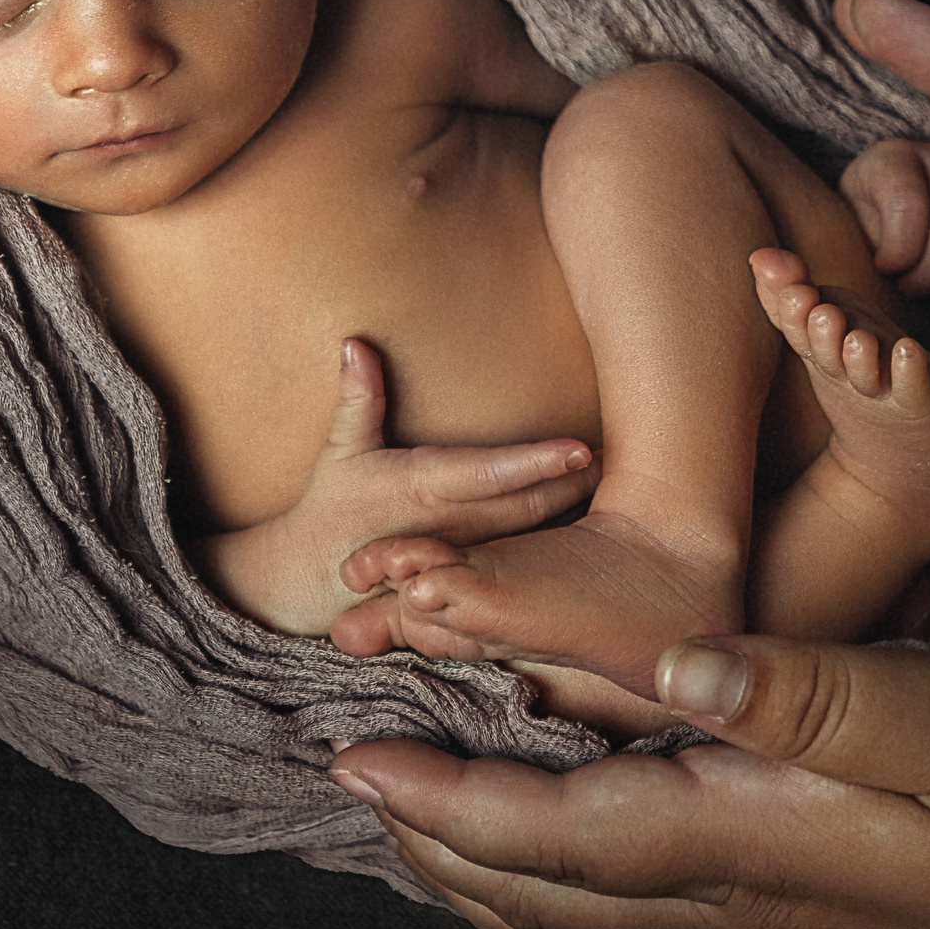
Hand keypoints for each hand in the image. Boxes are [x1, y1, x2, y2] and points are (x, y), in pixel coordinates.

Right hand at [197, 340, 597, 634]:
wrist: (305, 584)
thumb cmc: (329, 508)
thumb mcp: (340, 452)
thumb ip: (359, 399)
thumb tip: (354, 343)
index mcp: (419, 490)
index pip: (488, 476)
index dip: (536, 464)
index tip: (580, 449)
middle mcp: (447, 530)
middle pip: (527, 508)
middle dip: (576, 484)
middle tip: (624, 455)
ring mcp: (460, 563)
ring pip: (531, 540)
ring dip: (573, 513)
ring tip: (618, 481)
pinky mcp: (466, 585)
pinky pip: (521, 568)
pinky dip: (556, 549)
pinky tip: (592, 531)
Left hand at [331, 636, 929, 928]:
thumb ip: (813, 695)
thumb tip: (669, 661)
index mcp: (764, 839)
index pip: (559, 830)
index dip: (444, 800)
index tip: (350, 759)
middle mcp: (752, 907)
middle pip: (551, 892)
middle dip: (441, 845)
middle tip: (355, 791)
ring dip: (496, 885)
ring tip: (428, 839)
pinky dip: (581, 917)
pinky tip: (578, 898)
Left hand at [834, 136, 929, 296]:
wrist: (881, 213)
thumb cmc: (862, 223)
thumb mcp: (849, 229)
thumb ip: (866, 242)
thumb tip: (887, 270)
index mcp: (890, 158)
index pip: (906, 203)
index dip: (898, 249)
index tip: (884, 268)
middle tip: (908, 287)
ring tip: (925, 281)